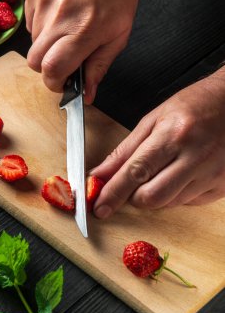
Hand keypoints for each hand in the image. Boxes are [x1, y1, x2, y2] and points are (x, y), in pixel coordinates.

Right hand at [25, 0, 140, 103]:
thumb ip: (100, 67)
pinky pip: (31, 23)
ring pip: (32, 43)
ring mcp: (42, 2)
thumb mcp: (118, 35)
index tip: (63, 84)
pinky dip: (43, 28)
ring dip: (47, 47)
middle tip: (65, 62)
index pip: (52, 70)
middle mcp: (57, 17)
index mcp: (82, 31)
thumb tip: (88, 94)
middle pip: (34, 62)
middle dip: (48, 69)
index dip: (55, 83)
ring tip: (67, 31)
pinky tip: (60, 16)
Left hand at [91, 67, 224, 217]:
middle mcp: (196, 157)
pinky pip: (189, 202)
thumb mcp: (154, 119)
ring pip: (170, 203)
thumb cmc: (196, 105)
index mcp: (174, 134)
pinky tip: (182, 173)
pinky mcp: (223, 186)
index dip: (113, 193)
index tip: (99, 207)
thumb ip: (125, 150)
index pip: (135, 172)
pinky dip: (176, 193)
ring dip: (156, 193)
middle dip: (134, 197)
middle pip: (152, 197)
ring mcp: (213, 174)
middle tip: (132, 184)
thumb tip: (101, 174)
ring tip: (164, 168)